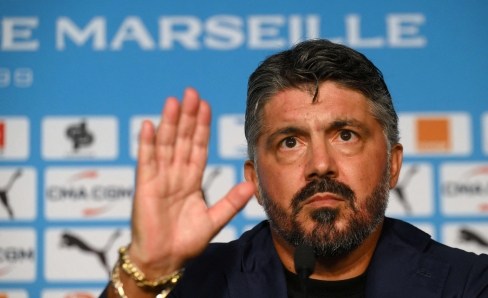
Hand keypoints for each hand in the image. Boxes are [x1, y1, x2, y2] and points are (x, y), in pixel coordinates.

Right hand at [128, 88, 254, 277]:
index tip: (207, 106)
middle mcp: (175, 174)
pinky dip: (146, 143)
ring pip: (166, 144)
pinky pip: (146, 161)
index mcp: (191, 179)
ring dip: (169, 123)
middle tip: (192, 93)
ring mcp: (159, 178)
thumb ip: (230, 202)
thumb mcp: (214, 219)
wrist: (164, 260)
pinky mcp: (144, 186)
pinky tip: (149, 125)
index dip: (203, 127)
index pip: (199, 147)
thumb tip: (251, 185)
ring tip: (174, 101)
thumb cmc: (186, 242)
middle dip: (188, 117)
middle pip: (183, 139)